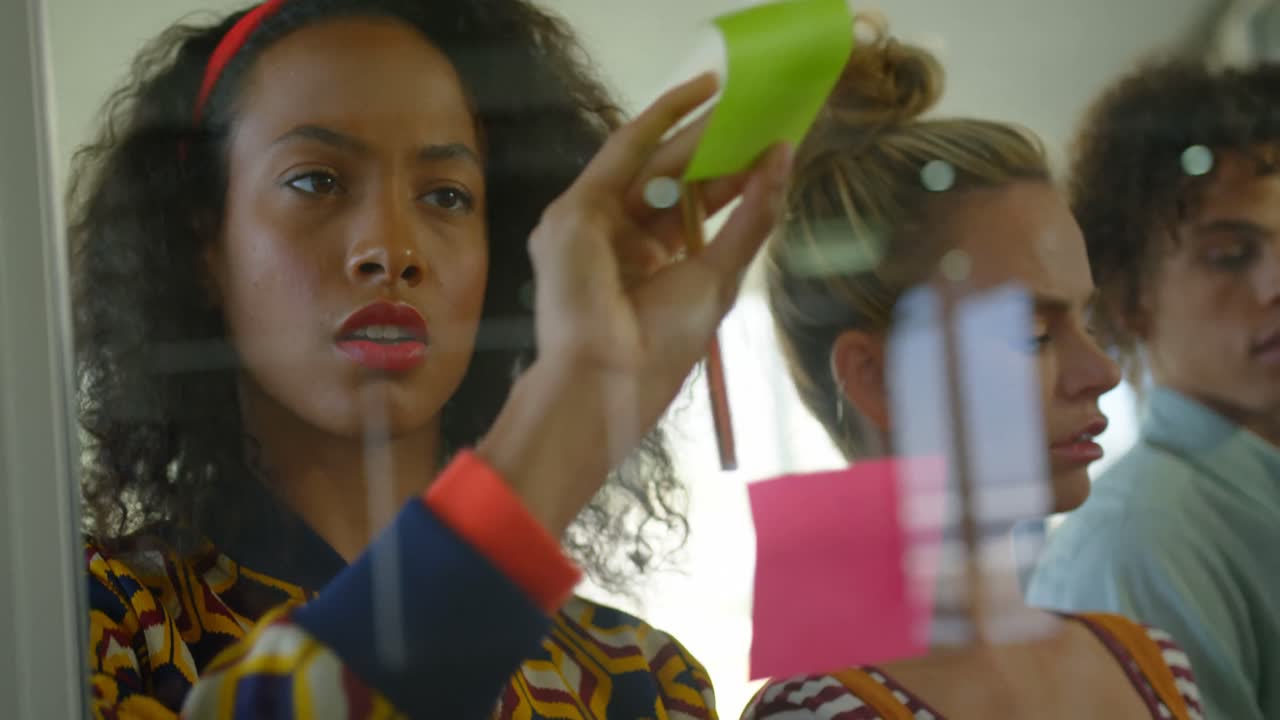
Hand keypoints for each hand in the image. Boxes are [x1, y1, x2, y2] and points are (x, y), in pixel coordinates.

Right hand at [477, 73, 792, 535]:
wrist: (610, 378)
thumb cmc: (662, 344)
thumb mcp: (719, 274)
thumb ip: (750, 218)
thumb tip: (782, 159)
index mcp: (650, 263)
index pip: (691, 208)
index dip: (730, 178)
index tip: (768, 148)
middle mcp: (619, 239)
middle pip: (670, 181)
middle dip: (715, 149)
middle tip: (758, 114)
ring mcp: (593, 225)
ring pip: (649, 163)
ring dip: (693, 131)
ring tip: (737, 100)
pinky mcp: (573, 211)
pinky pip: (620, 153)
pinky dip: (657, 120)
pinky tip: (695, 94)